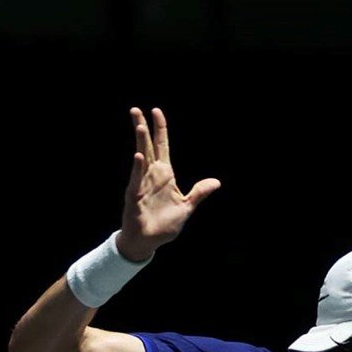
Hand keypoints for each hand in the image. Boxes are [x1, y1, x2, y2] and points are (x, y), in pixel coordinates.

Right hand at [118, 107, 220, 260]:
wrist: (149, 242)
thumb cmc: (165, 225)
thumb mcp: (187, 206)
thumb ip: (199, 192)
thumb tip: (216, 182)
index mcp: (165, 175)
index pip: (162, 146)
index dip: (160, 129)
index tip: (156, 111)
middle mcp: (151, 175)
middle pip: (147, 146)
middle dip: (142, 128)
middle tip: (136, 109)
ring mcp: (142, 183)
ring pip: (141, 158)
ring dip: (140, 142)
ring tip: (140, 125)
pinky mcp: (135, 195)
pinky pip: (137, 179)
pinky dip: (138, 168)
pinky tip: (139, 156)